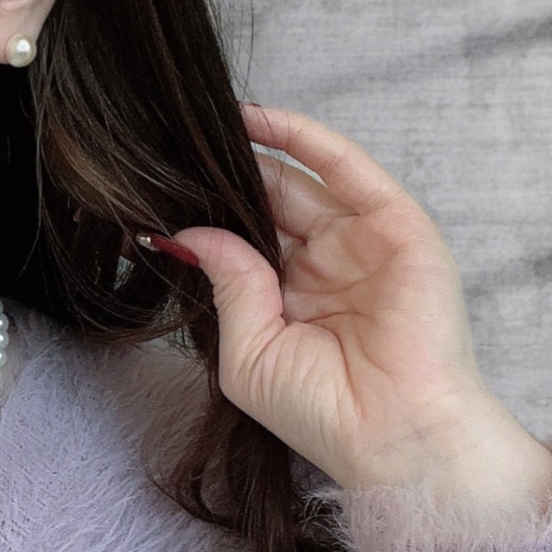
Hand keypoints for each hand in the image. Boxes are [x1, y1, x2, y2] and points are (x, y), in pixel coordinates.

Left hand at [156, 104, 551, 507]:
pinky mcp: (397, 225)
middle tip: (174, 154)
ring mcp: (360, 244)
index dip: (206, 220)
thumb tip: (185, 233)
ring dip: (256, 152)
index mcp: (288, 302)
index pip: (243, 244)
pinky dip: (304, 139)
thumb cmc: (318, 412)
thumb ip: (225, 285)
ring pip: (300, 182)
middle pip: (268, 207)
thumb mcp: (247, 351)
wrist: (388, 433)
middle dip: (225, 182)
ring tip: (205, 126)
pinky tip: (259, 118)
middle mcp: (324, 268)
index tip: (155, 199)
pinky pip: (346, 167)